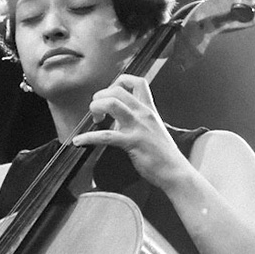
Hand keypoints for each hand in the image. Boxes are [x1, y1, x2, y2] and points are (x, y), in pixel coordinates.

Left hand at [72, 76, 194, 191]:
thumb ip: (136, 121)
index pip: (136, 81)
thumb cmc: (164, 155)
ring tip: (93, 119)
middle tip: (97, 111)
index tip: (109, 95)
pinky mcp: (132, 143)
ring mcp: (138, 127)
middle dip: (100, 96)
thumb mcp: (153, 129)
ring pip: (112, 103)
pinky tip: (79, 141)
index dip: (118, 82)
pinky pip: (105, 136)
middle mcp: (144, 114)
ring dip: (96, 107)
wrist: (176, 172)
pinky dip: (88, 137)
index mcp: (149, 109)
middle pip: (117, 90)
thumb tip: (116, 120)